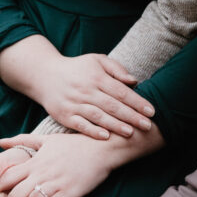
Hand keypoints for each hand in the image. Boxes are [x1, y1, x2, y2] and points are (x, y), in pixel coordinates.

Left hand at [0, 133, 118, 196]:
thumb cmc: (74, 145)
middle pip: (14, 193)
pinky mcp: (67, 193)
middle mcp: (41, 172)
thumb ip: (23, 141)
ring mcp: (54, 183)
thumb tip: (1, 142)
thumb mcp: (47, 140)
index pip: (6, 176)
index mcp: (34, 161)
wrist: (101, 149)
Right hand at [39, 53, 154, 139]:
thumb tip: (134, 82)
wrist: (45, 75)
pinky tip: (106, 136)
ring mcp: (74, 103)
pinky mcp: (64, 115)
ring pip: (98, 116)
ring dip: (115, 125)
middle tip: (147, 126)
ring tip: (130, 133)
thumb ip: (116, 69)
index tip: (151, 111)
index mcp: (96, 76)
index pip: (121, 91)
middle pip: (112, 105)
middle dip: (131, 116)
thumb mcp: (97, 60)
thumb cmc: (78, 68)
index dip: (137, 102)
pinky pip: (80, 125)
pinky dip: (92, 131)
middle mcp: (86, 90)